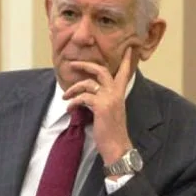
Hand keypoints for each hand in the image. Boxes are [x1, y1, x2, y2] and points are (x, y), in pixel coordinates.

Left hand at [63, 47, 136, 164]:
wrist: (117, 147)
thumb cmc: (112, 132)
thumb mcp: (110, 112)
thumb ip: (104, 100)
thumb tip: (89, 96)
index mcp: (120, 94)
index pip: (124, 73)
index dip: (127, 61)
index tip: (130, 49)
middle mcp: (116, 93)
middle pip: (101, 70)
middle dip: (85, 65)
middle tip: (72, 63)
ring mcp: (109, 98)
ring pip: (88, 83)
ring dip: (73, 88)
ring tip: (65, 96)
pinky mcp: (101, 106)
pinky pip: (82, 97)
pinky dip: (73, 102)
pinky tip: (69, 108)